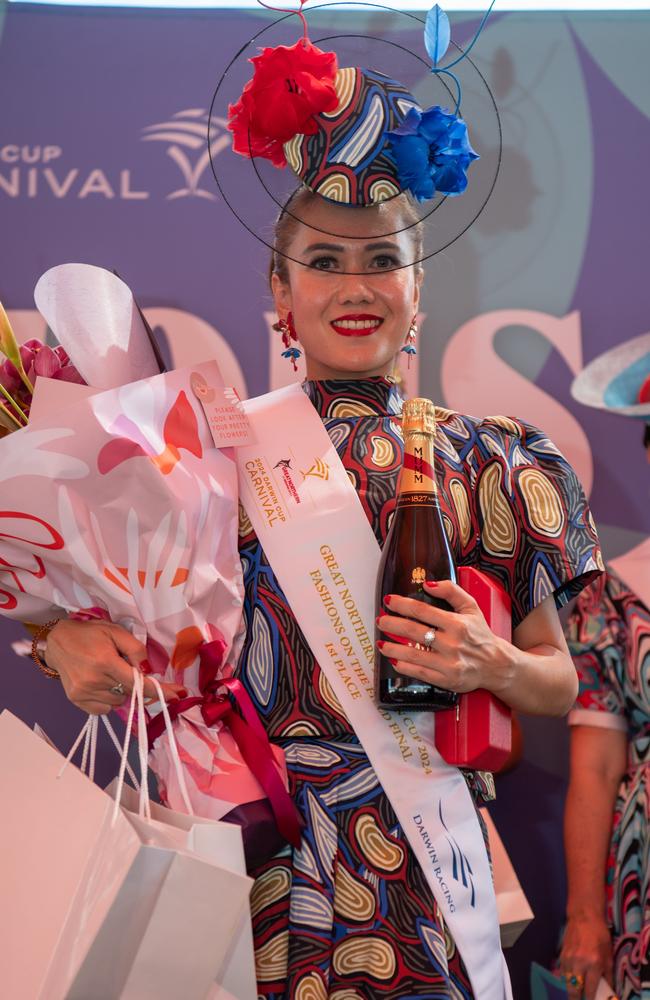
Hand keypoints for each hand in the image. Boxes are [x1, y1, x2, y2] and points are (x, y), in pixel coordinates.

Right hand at [45, 619, 186, 714]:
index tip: (177, 695)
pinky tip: (101, 684)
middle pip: (130, 692)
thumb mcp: (116, 632)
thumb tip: (148, 669)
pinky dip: (108, 699)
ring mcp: (83, 693)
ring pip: (118, 701)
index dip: (159, 690)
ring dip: (120, 690)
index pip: (138, 682)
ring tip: (108, 673)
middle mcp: (94, 681)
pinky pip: (104, 709)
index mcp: (105, 661)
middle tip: (123, 666)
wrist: (57, 642)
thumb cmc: (90, 634)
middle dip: (134, 682)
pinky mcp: (76, 701)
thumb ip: (135, 649)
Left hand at [376, 579, 512, 694]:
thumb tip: (428, 584)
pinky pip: (419, 673)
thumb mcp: (471, 608)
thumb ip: (451, 591)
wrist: (497, 665)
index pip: (422, 611)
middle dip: (391, 624)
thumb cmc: (481, 634)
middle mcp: (452, 643)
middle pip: (413, 631)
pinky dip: (404, 667)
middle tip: (380, 620)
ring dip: (392, 647)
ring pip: (412, 654)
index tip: (389, 601)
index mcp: (457, 623)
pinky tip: (394, 660)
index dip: (402, 604)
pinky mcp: (446, 680)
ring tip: (381, 642)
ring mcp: (448, 663)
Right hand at [559, 913, 613, 998]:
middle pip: (573, 990)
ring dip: (571, 989)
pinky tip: (572, 979)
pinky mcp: (561, 955)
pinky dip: (567, 979)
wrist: (584, 916)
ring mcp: (568, 959)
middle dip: (576, 998)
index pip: (589, 990)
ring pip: (566, 983)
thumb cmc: (600, 935)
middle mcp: (579, 963)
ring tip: (576, 992)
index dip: (589, 999)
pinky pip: (563, 973)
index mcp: (593, 963)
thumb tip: (608, 990)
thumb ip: (608, 974)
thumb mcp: (608, 955)